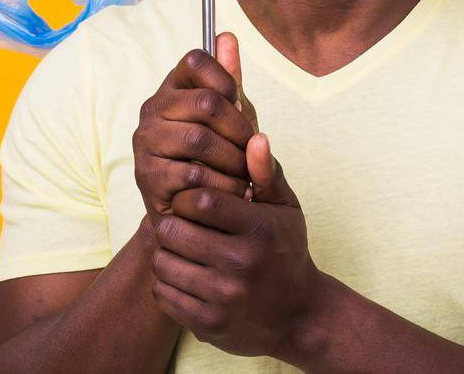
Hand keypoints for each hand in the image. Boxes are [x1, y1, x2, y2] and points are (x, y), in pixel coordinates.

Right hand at [132, 33, 256, 216]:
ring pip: (200, 140)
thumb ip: (229, 80)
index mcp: (172, 88)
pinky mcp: (147, 178)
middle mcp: (152, 110)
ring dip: (234, 161)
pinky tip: (233, 192)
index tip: (239, 104)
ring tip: (247, 175)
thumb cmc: (217, 159)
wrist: (196, 213)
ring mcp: (145, 143)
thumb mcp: (230, 119)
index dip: (225, 80)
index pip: (195, 61)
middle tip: (252, 150)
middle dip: (239, 129)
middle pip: (206, 102)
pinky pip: (194, 175)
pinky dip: (223, 185)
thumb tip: (227, 37)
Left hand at [149, 133, 323, 358]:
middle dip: (173, 224)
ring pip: (163, 264)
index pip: (198, 200)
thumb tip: (255, 137)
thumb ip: (267, 173)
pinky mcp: (208, 325)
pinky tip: (186, 277)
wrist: (300, 316)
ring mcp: (223, 299)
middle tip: (183, 226)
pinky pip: (163, 295)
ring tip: (184, 251)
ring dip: (167, 254)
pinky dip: (167, 284)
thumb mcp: (286, 210)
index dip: (186, 197)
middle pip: (173, 232)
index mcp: (258, 230)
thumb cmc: (288, 252)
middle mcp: (240, 264)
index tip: (193, 202)